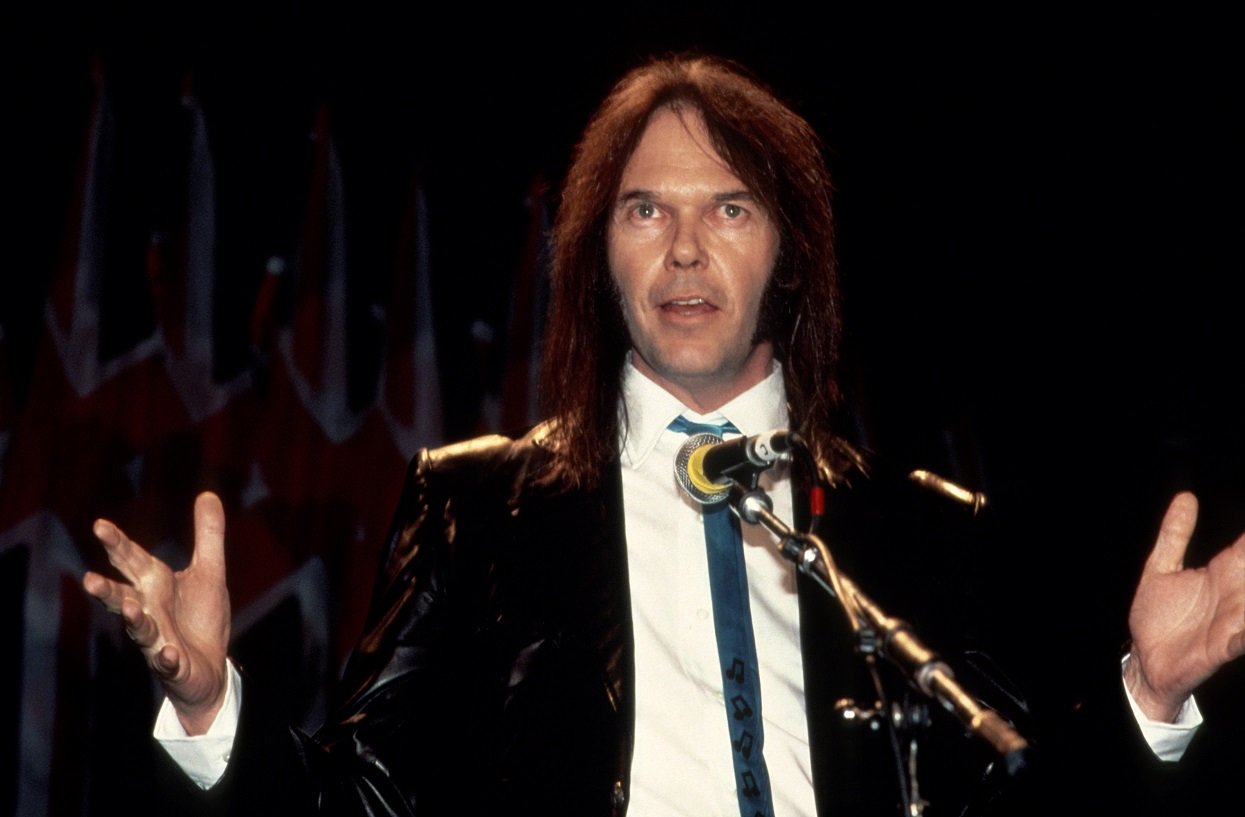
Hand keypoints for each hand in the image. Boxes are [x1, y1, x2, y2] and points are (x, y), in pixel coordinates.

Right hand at [82, 491, 230, 734]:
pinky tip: (169, 654)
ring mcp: (157, 639)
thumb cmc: (201, 617)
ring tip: (128, 609)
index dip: (117, 544)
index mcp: (156, 584)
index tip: (99, 525)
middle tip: (89, 579)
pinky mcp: (173, 664)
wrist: (210, 667)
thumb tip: (208, 494)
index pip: (132, 560)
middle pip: (123, 596)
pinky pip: (168, 662)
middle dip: (107, 589)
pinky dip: (167, 658)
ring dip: (133, 620)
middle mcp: (148, 610)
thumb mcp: (210, 571)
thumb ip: (208, 535)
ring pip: (139, 630)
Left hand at [1126, 491, 1244, 721]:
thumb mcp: (1161, 568)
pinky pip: (1240, 641)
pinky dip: (1243, 634)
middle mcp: (1234, 596)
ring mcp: (1231, 622)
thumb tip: (1186, 497)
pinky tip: (1242, 629)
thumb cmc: (1158, 617)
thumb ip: (1174, 535)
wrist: (1144, 661)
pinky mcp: (1220, 648)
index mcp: (1223, 573)